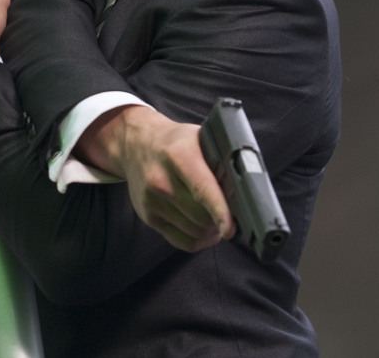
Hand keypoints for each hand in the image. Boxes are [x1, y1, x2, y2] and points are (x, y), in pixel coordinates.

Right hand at [77, 106, 234, 251]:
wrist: (136, 144)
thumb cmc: (174, 141)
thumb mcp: (199, 137)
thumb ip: (219, 160)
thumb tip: (242, 190)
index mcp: (179, 155)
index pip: (202, 190)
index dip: (219, 212)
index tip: (231, 228)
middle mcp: (162, 180)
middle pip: (200, 216)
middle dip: (220, 220)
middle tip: (231, 216)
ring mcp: (152, 201)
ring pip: (193, 231)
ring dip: (210, 231)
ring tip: (217, 221)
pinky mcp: (147, 216)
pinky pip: (180, 241)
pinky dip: (198, 241)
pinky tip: (205, 232)